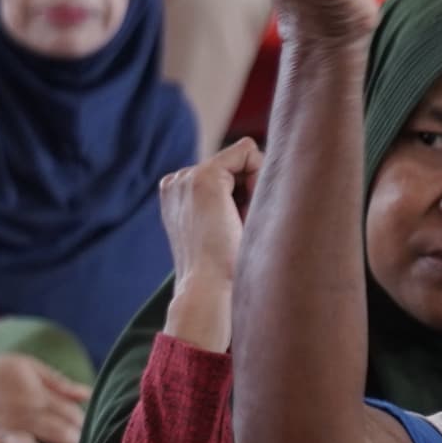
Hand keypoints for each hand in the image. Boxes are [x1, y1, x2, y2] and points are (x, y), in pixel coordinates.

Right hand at [157, 140, 260, 348]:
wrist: (211, 291)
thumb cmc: (224, 270)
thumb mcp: (224, 227)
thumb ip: (233, 197)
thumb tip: (265, 165)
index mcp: (176, 195)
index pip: (225, 172)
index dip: (243, 195)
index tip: (236, 227)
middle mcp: (175, 182)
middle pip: (236, 162)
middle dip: (249, 190)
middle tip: (240, 227)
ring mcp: (186, 177)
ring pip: (243, 157)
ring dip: (254, 188)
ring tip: (240, 223)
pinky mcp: (204, 176)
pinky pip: (247, 151)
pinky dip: (259, 176)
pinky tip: (247, 209)